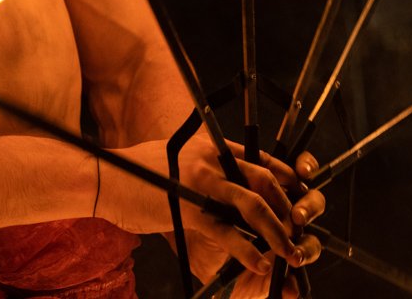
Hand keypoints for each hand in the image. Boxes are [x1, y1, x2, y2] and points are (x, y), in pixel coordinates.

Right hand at [101, 138, 323, 298]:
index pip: (261, 158)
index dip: (287, 177)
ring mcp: (202, 183)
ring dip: (277, 231)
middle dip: (288, 207)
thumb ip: (207, 170)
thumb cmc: (142, 174)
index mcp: (213, 147)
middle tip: (300, 230)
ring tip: (290, 252)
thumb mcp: (180, 161)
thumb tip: (229, 187)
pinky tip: (260, 264)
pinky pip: (227, 232)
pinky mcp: (189, 209)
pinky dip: (248, 250)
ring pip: (253, 205)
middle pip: (264, 180)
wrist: (109, 178)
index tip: (302, 194)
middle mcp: (212, 160)